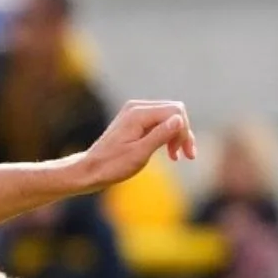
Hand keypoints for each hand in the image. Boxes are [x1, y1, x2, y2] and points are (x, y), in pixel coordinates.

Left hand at [79, 100, 196, 189]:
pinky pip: (158, 122)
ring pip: (168, 117)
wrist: (90, 170)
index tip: (184, 154)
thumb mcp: (139, 153)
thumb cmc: (112, 165)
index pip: (176, 111)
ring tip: (179, 156)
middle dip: (183, 133)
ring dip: (177, 135)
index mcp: (137, 114)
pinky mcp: (134, 120)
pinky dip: (167, 135)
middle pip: (174, 111)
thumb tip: (180, 119)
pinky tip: (171, 152)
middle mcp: (136, 107)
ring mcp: (134, 112)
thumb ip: (160, 135)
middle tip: (187, 156)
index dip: (184, 131)